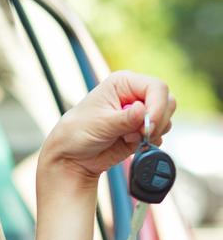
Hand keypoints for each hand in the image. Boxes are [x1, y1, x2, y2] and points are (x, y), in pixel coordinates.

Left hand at [39, 70, 176, 184]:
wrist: (72, 157)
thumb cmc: (77, 133)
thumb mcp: (100, 124)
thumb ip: (125, 119)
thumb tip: (143, 111)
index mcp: (123, 83)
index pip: (157, 87)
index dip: (158, 106)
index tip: (148, 126)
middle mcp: (134, 94)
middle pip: (167, 101)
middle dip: (157, 120)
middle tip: (139, 134)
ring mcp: (140, 113)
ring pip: (166, 118)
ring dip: (153, 132)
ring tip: (128, 138)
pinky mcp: (141, 130)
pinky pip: (160, 133)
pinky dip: (151, 141)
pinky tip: (131, 143)